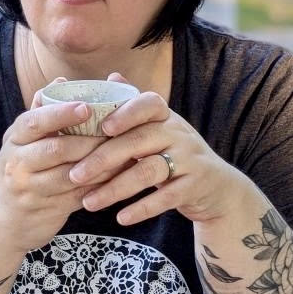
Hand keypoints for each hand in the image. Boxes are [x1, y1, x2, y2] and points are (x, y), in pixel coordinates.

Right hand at [0, 81, 107, 256]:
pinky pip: (80, 195)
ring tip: (124, 151)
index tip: (87, 107)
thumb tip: (62, 81)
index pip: (34, 121)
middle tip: (118, 132)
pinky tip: (118, 175)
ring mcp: (31, 189)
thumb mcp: (23, 142)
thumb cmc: (21, 171)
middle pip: (56, 148)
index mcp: (15, 139)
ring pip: (71, 174)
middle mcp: (17, 163)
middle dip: (90, 140)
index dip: (61, 114)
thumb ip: (43, 113)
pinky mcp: (47, 210)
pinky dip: (100, 184)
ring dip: (100, 164)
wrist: (2, 221)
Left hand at [68, 73, 243, 226]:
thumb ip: (134, 108)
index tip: (101, 127)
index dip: (126, 113)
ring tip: (88, 202)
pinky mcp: (194, 187)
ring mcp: (189, 160)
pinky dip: (142, 208)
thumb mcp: (159, 128)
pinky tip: (120, 218)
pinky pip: (167, 198)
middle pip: (140, 140)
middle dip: (104, 158)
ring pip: (149, 171)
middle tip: (75, 174)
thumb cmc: (176, 154)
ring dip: (116, 188)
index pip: (149, 103)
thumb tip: (111, 76)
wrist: (217, 188)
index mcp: (165, 117)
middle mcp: (179, 133)